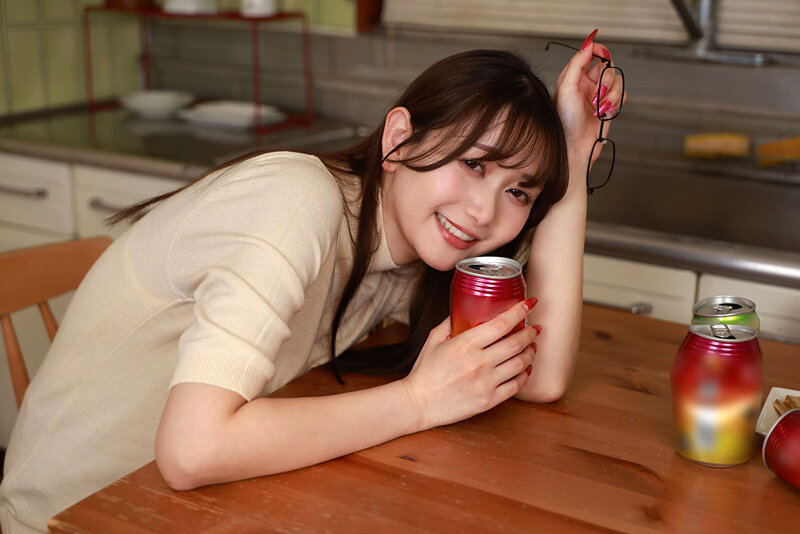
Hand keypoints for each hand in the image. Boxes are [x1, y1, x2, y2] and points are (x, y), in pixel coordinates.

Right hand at [401, 299, 539, 429]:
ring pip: (521, 363)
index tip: (530, 304)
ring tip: (532, 346)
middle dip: (530, 332)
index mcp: (465, 345)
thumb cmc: (425, 371)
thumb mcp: (434, 339)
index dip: (520, 311)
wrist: (419, 403)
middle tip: (535, 328)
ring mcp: (486, 383)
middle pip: (516, 343)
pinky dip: (525, 374)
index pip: (501, 324)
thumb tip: (465, 309)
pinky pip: (516, 385)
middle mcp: (478, 363)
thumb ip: (451, 322)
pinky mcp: (489, 400)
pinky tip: (526, 367)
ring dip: (531, 352)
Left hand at [552, 29, 625, 164]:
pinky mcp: (609, 106)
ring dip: (612, 94)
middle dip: (606, 80)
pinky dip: (616, 103)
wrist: (573, 146)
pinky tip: (605, 113)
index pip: (590, 54)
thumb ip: (577, 63)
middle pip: (608, 67)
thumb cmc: (564, 120)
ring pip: (617, 81)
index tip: (603, 54)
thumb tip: (588, 43)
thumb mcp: (566, 88)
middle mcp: (587, 83)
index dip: (599, 50)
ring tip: (600, 108)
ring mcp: (599, 94)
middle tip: (598, 93)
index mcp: (574, 76)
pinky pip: (623, 95)